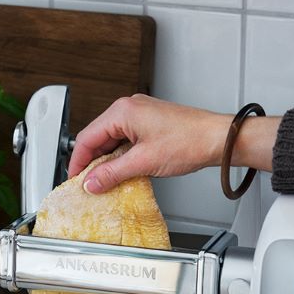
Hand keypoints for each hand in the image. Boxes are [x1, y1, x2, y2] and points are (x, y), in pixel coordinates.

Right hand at [68, 95, 232, 193]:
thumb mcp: (144, 162)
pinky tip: (123, 172)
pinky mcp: (150, 123)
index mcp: (123, 111)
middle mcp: (129, 109)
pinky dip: (121, 157)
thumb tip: (92, 182)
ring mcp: (141, 115)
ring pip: (112, 140)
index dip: (77, 162)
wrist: (218, 139)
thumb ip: (112, 173)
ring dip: (108, 161)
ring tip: (106, 181)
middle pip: (98, 138)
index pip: (87, 137)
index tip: (75, 179)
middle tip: (89, 184)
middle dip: (92, 162)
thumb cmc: (190, 141)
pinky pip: (126, 140)